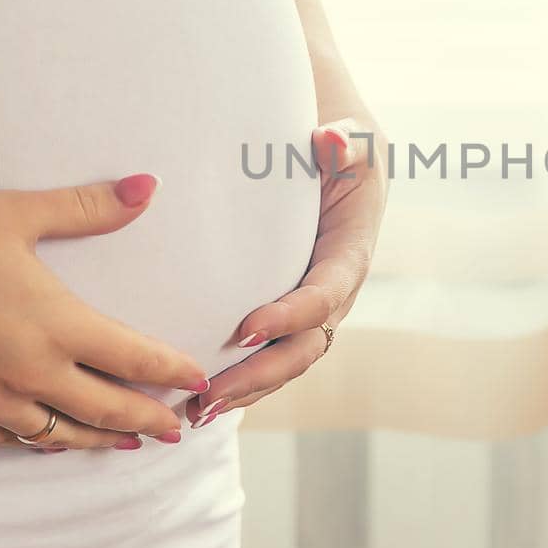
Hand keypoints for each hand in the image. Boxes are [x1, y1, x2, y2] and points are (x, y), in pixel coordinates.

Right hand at [0, 174, 209, 451]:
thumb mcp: (13, 214)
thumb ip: (87, 206)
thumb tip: (148, 185)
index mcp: (55, 326)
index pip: (133, 358)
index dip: (170, 372)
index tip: (198, 381)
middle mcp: (30, 373)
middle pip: (105, 408)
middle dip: (147, 420)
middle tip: (177, 430)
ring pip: (59, 434)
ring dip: (98, 440)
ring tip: (125, 445)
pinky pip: (7, 442)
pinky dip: (39, 444)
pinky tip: (48, 443)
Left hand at [185, 116, 387, 427]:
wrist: (339, 153)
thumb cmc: (341, 144)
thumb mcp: (351, 136)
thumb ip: (345, 141)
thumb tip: (329, 139)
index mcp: (352, 252)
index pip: (326, 294)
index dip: (292, 315)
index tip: (248, 327)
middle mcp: (336, 291)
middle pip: (305, 347)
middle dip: (260, 375)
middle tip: (210, 395)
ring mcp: (312, 308)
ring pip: (285, 362)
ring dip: (245, 389)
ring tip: (195, 411)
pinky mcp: (288, 312)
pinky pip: (269, 355)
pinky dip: (239, 380)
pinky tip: (196, 399)